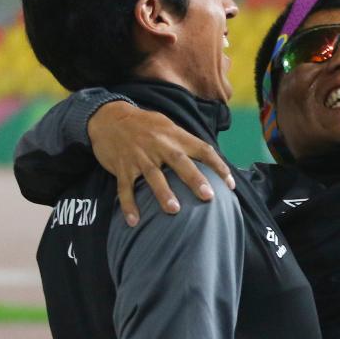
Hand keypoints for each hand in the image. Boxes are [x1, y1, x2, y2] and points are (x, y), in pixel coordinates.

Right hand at [86, 101, 235, 225]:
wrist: (108, 117)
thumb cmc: (144, 125)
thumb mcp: (168, 126)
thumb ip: (186, 143)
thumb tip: (210, 161)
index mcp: (174, 135)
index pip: (202, 149)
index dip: (218, 166)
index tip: (231, 184)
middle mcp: (158, 145)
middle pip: (179, 162)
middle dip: (194, 179)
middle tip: (208, 196)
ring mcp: (139, 156)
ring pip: (153, 175)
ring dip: (163, 193)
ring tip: (174, 209)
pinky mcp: (121, 166)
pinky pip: (125, 187)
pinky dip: (129, 204)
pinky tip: (134, 221)